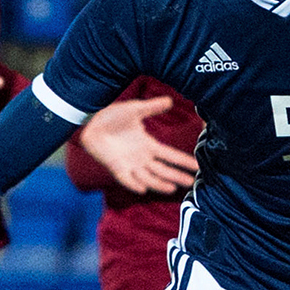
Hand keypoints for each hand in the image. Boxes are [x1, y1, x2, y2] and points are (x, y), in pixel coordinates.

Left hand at [79, 96, 197, 194]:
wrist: (91, 122)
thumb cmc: (112, 116)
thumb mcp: (135, 109)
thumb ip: (152, 107)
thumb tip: (170, 100)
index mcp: (149, 145)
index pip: (170, 155)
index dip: (183, 161)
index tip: (198, 166)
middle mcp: (142, 158)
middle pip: (163, 170)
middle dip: (177, 176)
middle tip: (192, 183)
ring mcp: (130, 165)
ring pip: (148, 177)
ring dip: (159, 183)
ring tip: (172, 188)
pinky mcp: (116, 168)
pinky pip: (127, 179)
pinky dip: (134, 184)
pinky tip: (143, 189)